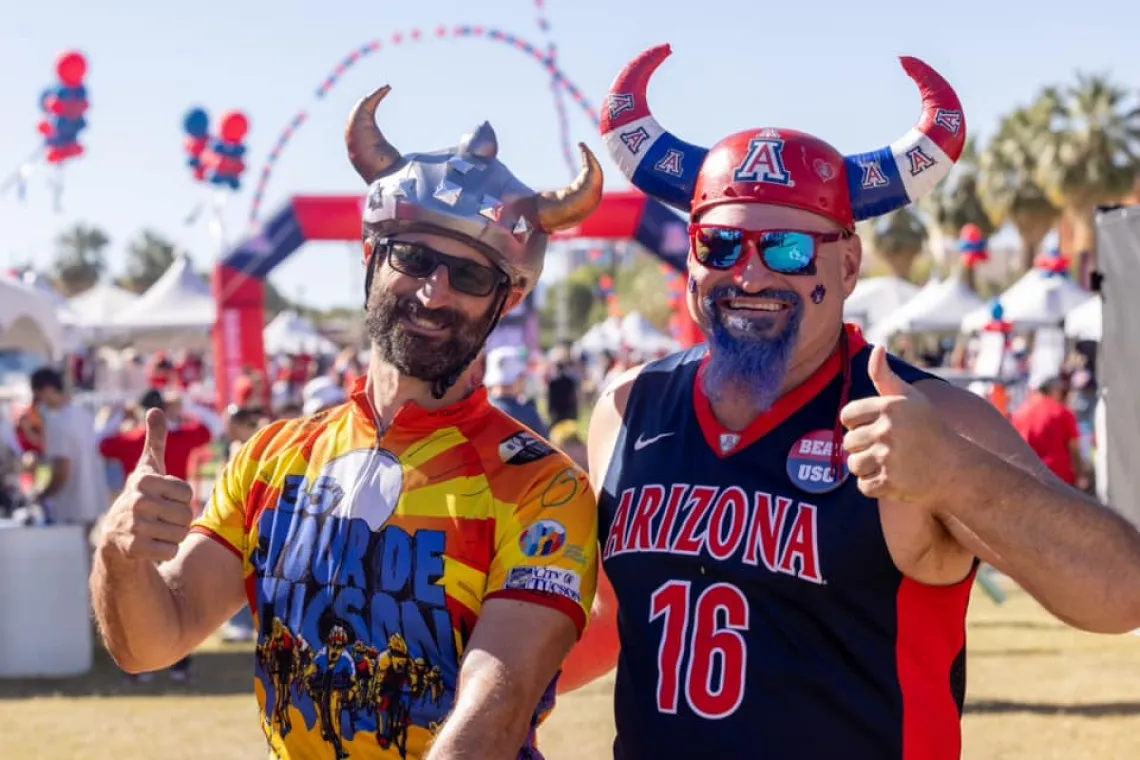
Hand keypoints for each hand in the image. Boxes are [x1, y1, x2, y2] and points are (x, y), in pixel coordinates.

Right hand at [100, 409, 194, 562]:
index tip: (165, 498)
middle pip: (187, 514)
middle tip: (163, 517)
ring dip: (174, 535)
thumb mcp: (148, 467)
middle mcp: (136, 501)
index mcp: (144, 480)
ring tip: (158, 530)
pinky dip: (167, 551)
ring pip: (180, 533)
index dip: (182, 498)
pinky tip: (153, 545)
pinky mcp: (134, 548)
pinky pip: (171, 551)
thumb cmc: (141, 496)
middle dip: (181, 519)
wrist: (115, 535)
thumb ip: (155, 440)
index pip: (187, 492)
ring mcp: (134, 526)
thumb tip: (155, 408)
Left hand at [839, 346, 964, 504]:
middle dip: (864, 447)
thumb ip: (885, 376)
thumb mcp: (910, 398)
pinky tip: (893, 478)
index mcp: (889, 407)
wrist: (957, 467)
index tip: (878, 427)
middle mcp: (887, 430)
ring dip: (867, 467)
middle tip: (889, 448)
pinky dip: (875, 485)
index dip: (859, 423)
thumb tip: (877, 349)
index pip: (847, 416)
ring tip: (890, 463)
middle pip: (848, 442)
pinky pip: (863, 486)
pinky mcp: (890, 483)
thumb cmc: (929, 429)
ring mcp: (889, 458)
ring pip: (853, 465)